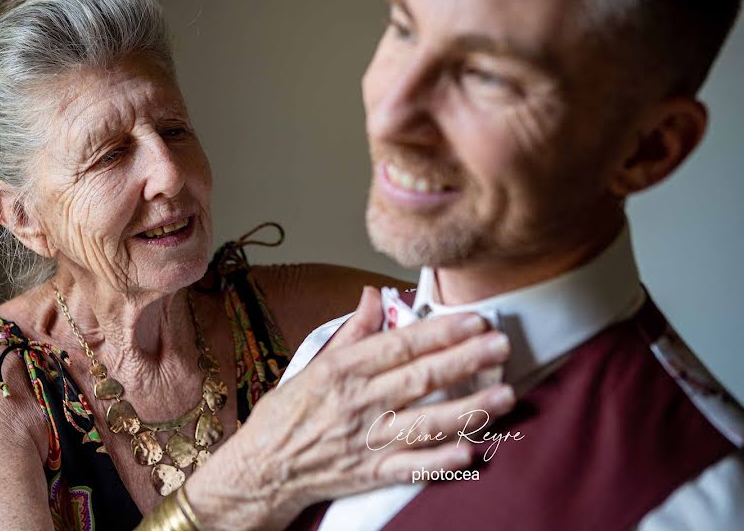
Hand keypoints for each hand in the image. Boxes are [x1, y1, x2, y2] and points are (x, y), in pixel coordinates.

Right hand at [185, 286, 513, 529]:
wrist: (263, 469)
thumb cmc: (288, 414)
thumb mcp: (314, 363)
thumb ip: (352, 331)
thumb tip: (375, 294)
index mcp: (343, 370)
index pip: (401, 345)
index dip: (441, 332)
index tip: (474, 320)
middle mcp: (359, 403)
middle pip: (421, 378)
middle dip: (467, 360)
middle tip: (501, 346)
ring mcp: (367, 440)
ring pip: (426, 422)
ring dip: (469, 408)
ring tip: (505, 394)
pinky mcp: (372, 472)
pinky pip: (412, 468)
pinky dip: (441, 461)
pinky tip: (470, 450)